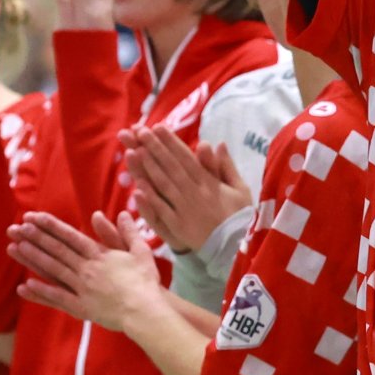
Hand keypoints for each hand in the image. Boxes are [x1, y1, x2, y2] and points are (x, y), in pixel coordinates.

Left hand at [7, 211, 162, 332]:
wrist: (146, 310)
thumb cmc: (146, 281)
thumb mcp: (141, 252)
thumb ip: (128, 232)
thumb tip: (122, 213)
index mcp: (99, 255)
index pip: (70, 236)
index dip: (50, 225)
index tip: (33, 217)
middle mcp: (86, 269)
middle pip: (57, 250)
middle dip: (35, 237)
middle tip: (16, 228)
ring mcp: (82, 288)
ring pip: (53, 270)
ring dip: (33, 258)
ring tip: (14, 248)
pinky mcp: (81, 307)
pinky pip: (58, 298)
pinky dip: (41, 291)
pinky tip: (25, 286)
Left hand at [121, 127, 252, 252]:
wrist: (234, 246)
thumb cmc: (238, 216)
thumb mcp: (239, 189)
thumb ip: (227, 166)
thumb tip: (219, 143)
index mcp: (209, 182)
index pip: (186, 158)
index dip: (171, 142)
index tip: (158, 127)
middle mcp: (194, 193)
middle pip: (171, 167)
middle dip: (155, 148)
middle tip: (140, 132)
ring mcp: (184, 209)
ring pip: (164, 185)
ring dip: (148, 168)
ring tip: (134, 151)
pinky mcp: (177, 226)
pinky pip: (161, 210)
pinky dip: (150, 199)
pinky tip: (137, 187)